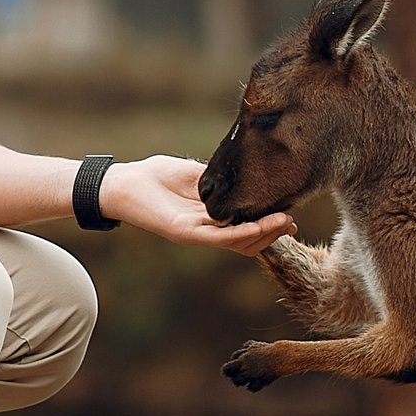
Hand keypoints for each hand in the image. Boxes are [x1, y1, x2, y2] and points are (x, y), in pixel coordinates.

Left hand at [97, 155, 295, 254]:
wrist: (123, 183)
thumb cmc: (155, 176)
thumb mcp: (198, 174)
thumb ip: (222, 179)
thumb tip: (250, 172)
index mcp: (211, 218)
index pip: (247, 228)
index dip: (270, 226)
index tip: (291, 217)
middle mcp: (207, 230)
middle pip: (248, 241)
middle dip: (273, 233)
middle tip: (292, 222)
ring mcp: (197, 234)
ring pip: (237, 243)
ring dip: (263, 235)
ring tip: (283, 223)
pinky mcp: (184, 233)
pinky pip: (218, 237)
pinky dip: (241, 233)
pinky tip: (258, 225)